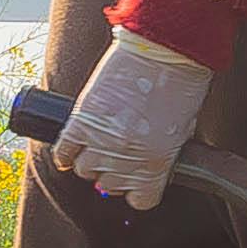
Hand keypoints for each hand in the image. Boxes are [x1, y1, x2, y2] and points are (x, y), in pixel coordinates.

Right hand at [52, 27, 217, 210]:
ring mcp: (102, 139)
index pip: (140, 200)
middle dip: (113, 173)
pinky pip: (64, 150)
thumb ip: (165, 151)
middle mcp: (128, 157)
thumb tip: (148, 161)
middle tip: (117, 155)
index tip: (135, 181)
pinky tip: (72, 145)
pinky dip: (65, 152)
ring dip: (89, 159)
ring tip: (97, 144)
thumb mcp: (183, 128)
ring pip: (84, 169)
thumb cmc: (182, 82)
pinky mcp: (81, 118)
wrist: (165, 47)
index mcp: (158, 162)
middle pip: (109, 186)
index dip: (137, 190)